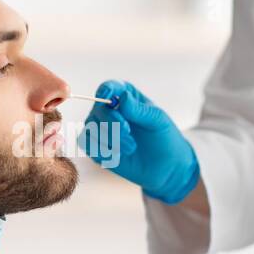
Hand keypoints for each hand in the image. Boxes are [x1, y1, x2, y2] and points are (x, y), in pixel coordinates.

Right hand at [82, 80, 200, 204]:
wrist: (165, 166)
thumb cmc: (163, 138)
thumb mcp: (157, 120)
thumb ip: (139, 109)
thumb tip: (123, 97)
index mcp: (125, 97)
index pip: (109, 87)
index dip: (106, 90)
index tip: (109, 98)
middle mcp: (109, 111)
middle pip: (98, 110)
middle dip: (112, 122)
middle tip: (128, 133)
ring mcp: (101, 129)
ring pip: (91, 128)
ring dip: (110, 139)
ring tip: (131, 147)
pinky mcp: (96, 148)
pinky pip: (88, 145)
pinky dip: (102, 150)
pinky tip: (118, 155)